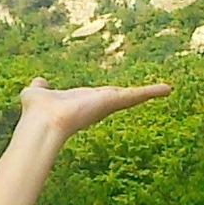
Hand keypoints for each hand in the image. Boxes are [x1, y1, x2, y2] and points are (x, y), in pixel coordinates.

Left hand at [17, 75, 171, 141]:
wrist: (43, 122)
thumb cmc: (37, 111)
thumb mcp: (36, 92)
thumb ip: (40, 87)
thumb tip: (38, 82)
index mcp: (82, 102)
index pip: (100, 98)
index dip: (109, 95)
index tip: (118, 93)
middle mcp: (97, 105)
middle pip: (120, 98)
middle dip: (135, 95)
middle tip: (152, 92)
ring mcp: (107, 104)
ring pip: (132, 97)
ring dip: (149, 93)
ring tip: (167, 89)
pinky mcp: (114, 101)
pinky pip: (136, 95)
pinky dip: (151, 91)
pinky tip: (167, 89)